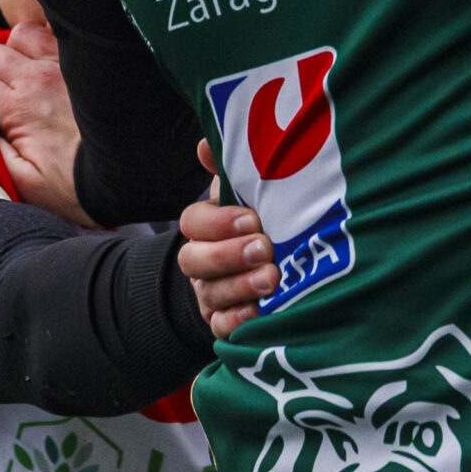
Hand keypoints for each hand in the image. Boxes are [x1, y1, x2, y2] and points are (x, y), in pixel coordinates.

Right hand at [0, 23, 91, 227]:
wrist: (129, 176)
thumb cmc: (74, 186)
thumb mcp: (22, 184)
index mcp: (17, 108)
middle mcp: (37, 77)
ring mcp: (63, 65)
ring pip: (20, 34)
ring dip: (14, 50)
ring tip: (20, 74)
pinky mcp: (83, 62)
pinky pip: (55, 32)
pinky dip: (45, 40)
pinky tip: (46, 61)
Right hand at [176, 141, 275, 339]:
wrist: (277, 262)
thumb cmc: (264, 217)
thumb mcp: (249, 190)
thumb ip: (231, 167)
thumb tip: (206, 144)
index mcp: (204, 226)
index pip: (193, 222)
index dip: (219, 222)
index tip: (253, 219)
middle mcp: (201, 260)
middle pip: (194, 260)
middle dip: (229, 255)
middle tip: (265, 248)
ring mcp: (210, 293)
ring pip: (210, 293)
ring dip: (240, 286)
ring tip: (273, 278)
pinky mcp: (224, 321)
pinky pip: (220, 327)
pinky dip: (237, 321)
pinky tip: (259, 314)